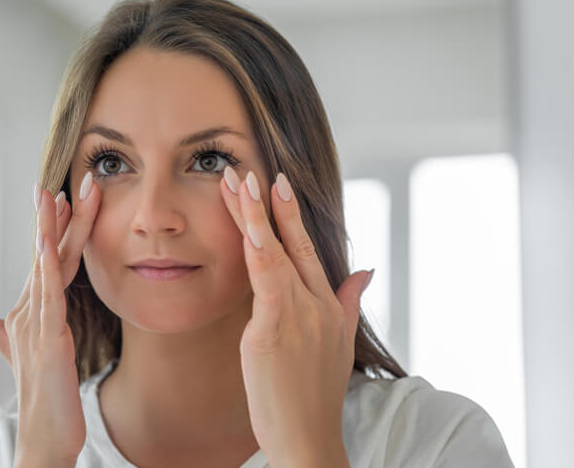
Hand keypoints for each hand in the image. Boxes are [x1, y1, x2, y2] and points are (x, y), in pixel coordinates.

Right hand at [0, 173, 100, 465]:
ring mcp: (37, 323)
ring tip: (60, 194)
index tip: (61, 196)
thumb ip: (0, 336)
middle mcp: (30, 311)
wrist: (43, 436)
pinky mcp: (48, 338)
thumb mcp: (22, 357)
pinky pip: (49, 296)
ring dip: (53, 229)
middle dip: (57, 216)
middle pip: (46, 254)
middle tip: (67, 180)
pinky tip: (47, 242)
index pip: (45, 260)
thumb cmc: (41, 396)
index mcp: (31, 311)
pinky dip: (46, 267)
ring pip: (47, 267)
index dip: (53, 228)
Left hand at [220, 167, 371, 466]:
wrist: (309, 437)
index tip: (280, 185)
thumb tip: (366, 272)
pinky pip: (266, 281)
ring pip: (275, 254)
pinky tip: (250, 226)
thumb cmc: (314, 395)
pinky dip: (259, 250)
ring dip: (257, 216)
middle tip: (257, 170)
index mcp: (327, 306)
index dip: (293, 217)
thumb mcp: (338, 343)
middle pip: (294, 245)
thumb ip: (348, 302)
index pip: (309, 251)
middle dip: (275, 205)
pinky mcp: (274, 330)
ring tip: (240, 183)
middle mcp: (316, 305)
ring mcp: (297, 315)